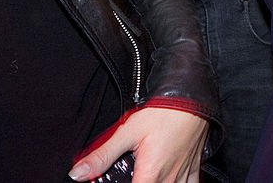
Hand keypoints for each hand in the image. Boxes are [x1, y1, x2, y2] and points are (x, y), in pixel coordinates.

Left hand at [68, 107, 207, 182]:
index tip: (114, 182)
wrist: (193, 98)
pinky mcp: (194, 169)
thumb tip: (78, 173)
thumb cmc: (164, 112)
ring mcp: (184, 177)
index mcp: (150, 176)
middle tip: (131, 176)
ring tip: (148, 177)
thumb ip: (103, 155)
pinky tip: (170, 179)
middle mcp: (169, 181)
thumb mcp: (129, 131)